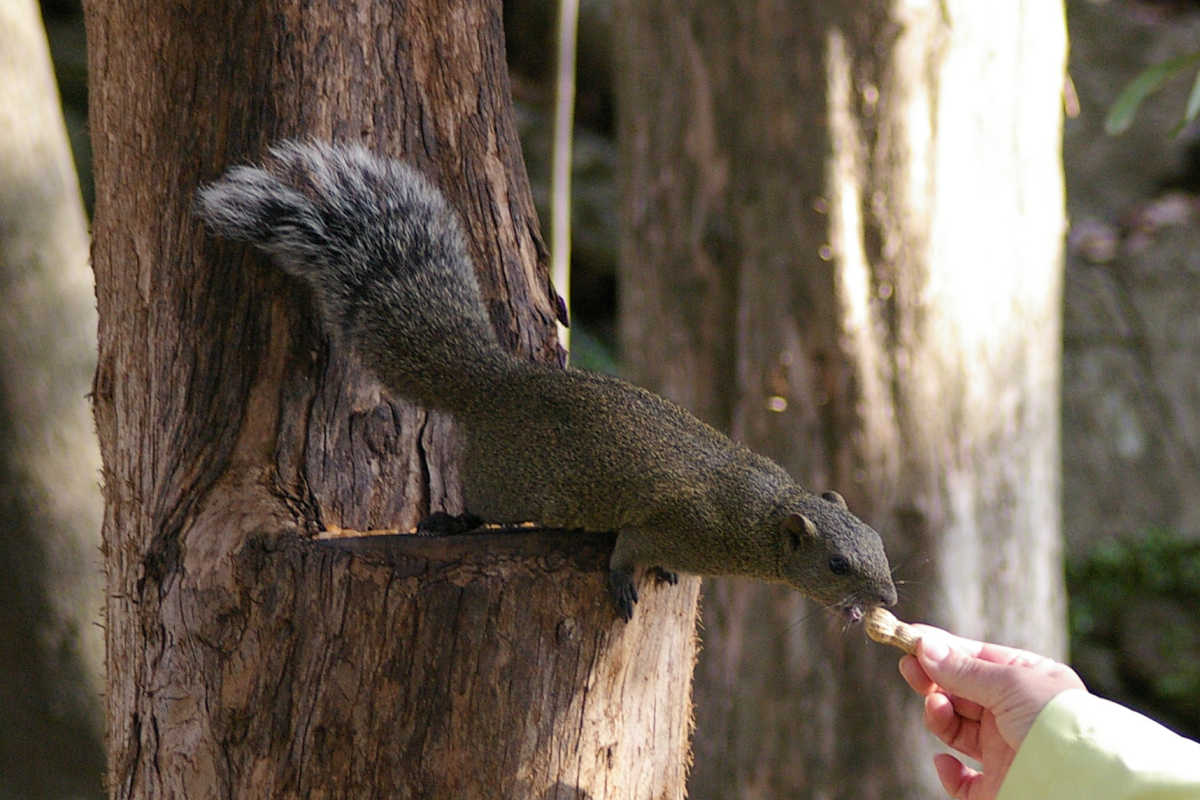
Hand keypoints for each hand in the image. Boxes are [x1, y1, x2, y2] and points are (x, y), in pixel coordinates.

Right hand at [898, 627, 1084, 799]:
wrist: (1082, 782)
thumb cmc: (1058, 722)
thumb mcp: (1010, 684)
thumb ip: (964, 669)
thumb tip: (925, 646)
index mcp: (1027, 682)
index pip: (976, 659)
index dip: (942, 648)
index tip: (909, 638)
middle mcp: (1015, 714)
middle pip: (961, 692)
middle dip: (934, 680)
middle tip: (910, 669)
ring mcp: (1005, 751)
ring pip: (956, 730)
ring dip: (939, 716)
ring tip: (936, 707)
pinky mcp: (998, 786)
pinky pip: (963, 781)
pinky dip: (948, 771)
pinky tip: (944, 762)